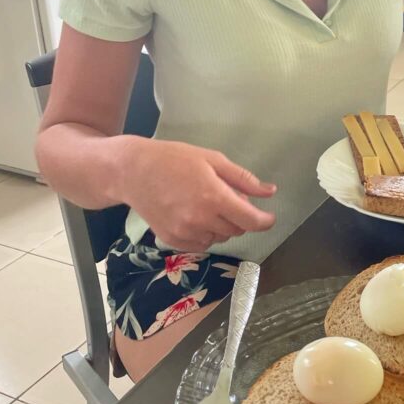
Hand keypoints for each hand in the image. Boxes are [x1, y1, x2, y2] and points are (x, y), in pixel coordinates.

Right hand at [118, 138, 275, 252]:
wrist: (133, 171)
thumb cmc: (174, 159)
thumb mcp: (212, 160)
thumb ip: (243, 179)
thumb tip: (270, 192)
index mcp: (213, 197)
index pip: (250, 220)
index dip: (265, 221)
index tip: (270, 218)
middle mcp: (200, 219)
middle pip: (236, 229)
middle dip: (240, 216)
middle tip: (227, 197)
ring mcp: (184, 232)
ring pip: (220, 238)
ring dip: (222, 225)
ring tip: (207, 203)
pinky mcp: (172, 240)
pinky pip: (202, 244)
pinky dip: (205, 233)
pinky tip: (194, 215)